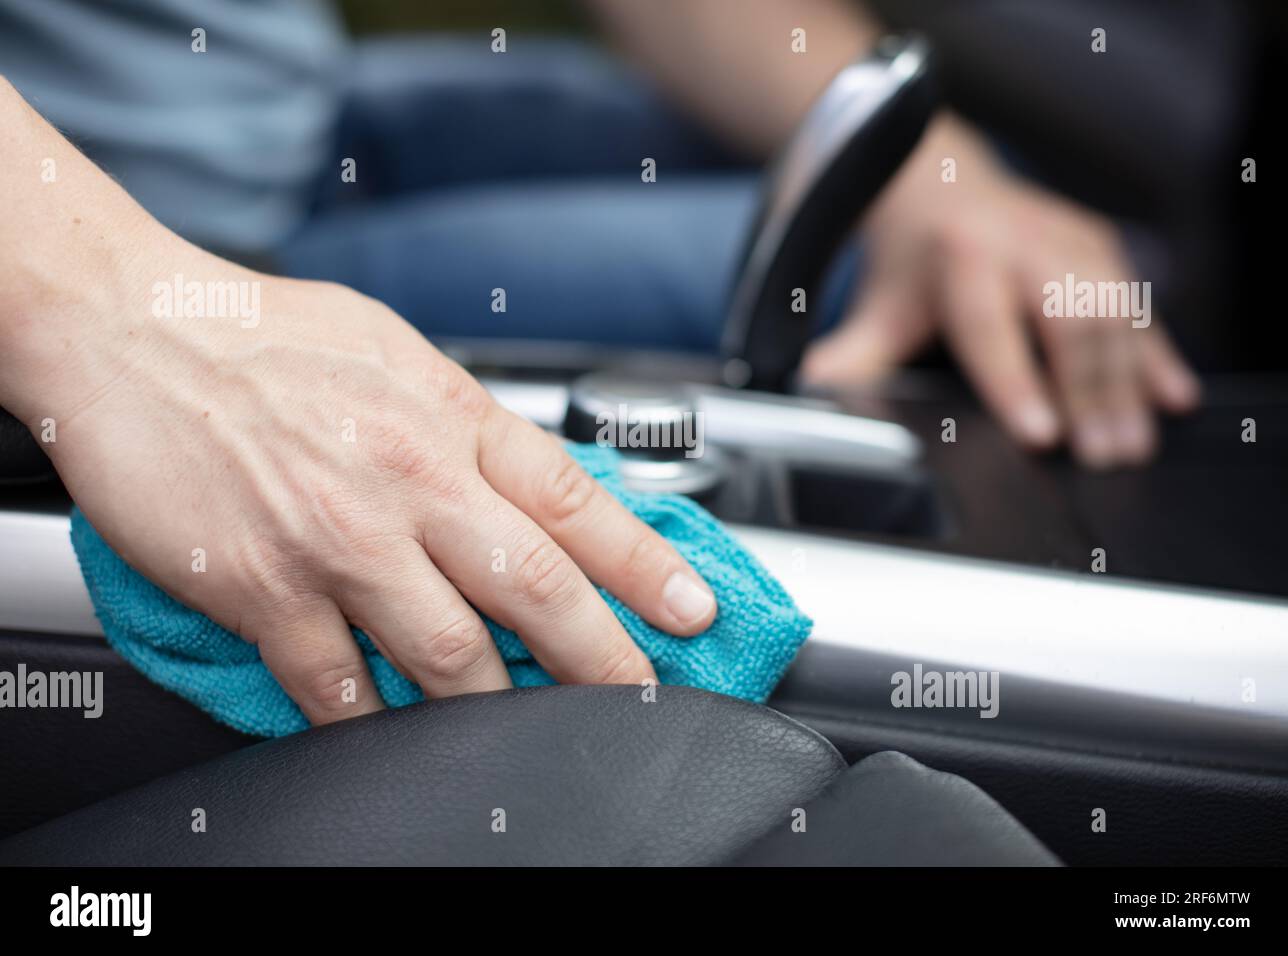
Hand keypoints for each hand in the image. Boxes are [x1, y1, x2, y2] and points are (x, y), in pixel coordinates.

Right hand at [21, 243, 716, 724]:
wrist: (131, 329)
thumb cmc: (262, 335)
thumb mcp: (396, 351)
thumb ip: (467, 424)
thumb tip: (532, 488)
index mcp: (447, 418)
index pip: (575, 502)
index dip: (645, 565)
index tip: (692, 609)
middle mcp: (407, 482)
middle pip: (535, 591)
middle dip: (602, 659)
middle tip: (638, 694)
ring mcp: (338, 543)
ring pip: (450, 658)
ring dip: (498, 706)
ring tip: (527, 729)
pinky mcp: (263, 591)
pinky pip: (338, 688)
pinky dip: (374, 721)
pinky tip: (393, 728)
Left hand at [801, 116, 1200, 467]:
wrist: (939, 184)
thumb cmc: (913, 260)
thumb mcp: (879, 306)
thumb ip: (854, 357)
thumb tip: (814, 401)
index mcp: (963, 258)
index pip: (993, 329)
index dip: (1018, 384)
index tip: (1040, 435)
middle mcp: (1025, 243)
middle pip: (1070, 322)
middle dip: (1090, 392)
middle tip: (1103, 457)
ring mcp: (1071, 242)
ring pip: (1115, 314)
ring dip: (1130, 382)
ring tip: (1134, 445)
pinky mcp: (1102, 248)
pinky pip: (1140, 305)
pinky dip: (1159, 353)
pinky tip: (1175, 398)